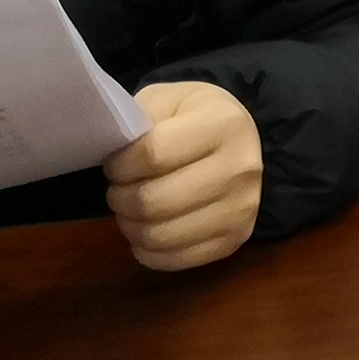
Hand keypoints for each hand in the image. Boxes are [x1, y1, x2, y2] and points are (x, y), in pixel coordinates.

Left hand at [104, 81, 264, 271]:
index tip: (114, 163)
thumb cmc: (196, 117)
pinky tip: (146, 229)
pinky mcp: (234, 240)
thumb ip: (140, 118)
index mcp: (223, 124)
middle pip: (154, 201)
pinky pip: (174, 260)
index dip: (120, 165)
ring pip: (161, 235)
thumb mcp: (169, 99)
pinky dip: (148, 250)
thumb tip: (113, 152)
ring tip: (130, 209)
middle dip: (121, 198)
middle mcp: (240, 168)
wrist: (244, 142)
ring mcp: (241, 209)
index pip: (153, 155)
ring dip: (131, 225)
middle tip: (119, 188)